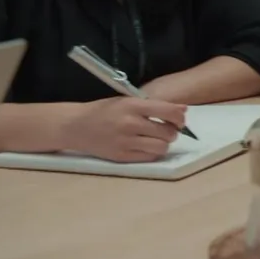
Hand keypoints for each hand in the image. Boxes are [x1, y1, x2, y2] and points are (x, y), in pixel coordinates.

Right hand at [58, 97, 187, 162]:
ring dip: (163, 144)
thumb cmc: (104, 111)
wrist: (75, 126)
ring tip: (156, 139)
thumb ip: (155, 106)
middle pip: (168, 132)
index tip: (179, 120)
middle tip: (165, 130)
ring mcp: (125, 142)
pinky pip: (149, 157)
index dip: (179, 117)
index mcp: (132, 106)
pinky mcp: (122, 157)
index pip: (169, 111)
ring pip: (162, 147)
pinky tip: (145, 146)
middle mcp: (130, 124)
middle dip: (172, 132)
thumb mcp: (127, 101)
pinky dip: (152, 152)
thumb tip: (184, 110)